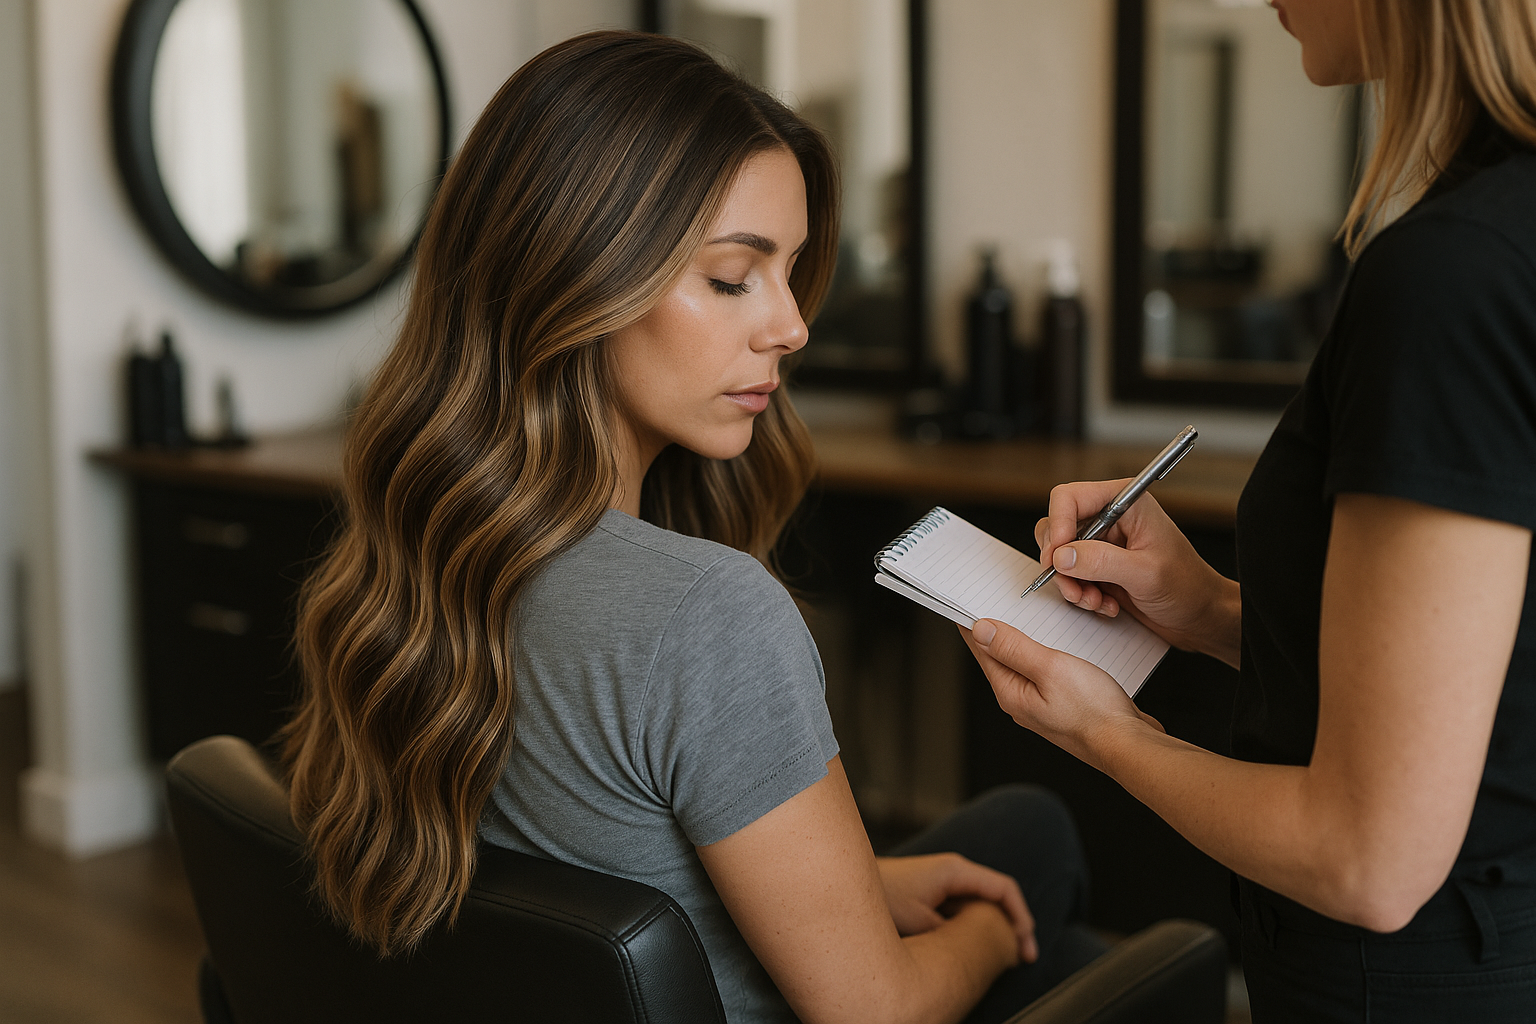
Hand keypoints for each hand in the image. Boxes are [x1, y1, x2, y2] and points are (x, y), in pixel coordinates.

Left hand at [876, 852, 1037, 962]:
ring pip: (982, 905)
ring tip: (1005, 958)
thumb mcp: (919, 920)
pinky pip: (966, 909)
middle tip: (1022, 958)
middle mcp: (954, 872)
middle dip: (1013, 926)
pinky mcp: (935, 893)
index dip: (1021, 917)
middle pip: (998, 897)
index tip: (1025, 945)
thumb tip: (978, 948)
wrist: (847, 883)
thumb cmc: (880, 895)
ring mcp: (945, 882)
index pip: (1004, 889)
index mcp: (956, 871)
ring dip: (995, 929)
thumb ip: (952, 932)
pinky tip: (976, 949)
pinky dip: (976, 928)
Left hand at [961, 618, 1164, 765]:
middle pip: (1000, 656)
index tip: (966, 601)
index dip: (972, 623)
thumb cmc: (1094, 712)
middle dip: (997, 628)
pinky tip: (1057, 640)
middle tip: (994, 600)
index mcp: (1011, 692)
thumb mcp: (1050, 668)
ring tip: (1025, 614)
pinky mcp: (1061, 703)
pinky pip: (1045, 672)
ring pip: (1024, 663)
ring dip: (1024, 638)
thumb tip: (982, 630)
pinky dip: (1045, 652)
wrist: (1127, 744)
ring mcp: (1041, 703)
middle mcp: (1021, 700)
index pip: (981, 650)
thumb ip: (1014, 648)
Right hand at [1036, 480, 1239, 665]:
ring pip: (1059, 554)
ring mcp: (1102, 543)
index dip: (1058, 525)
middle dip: (1061, 562)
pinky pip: (1069, 575)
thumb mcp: (1146, 574)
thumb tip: (1063, 556)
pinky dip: (1079, 593)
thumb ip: (1102, 561)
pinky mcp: (1098, 566)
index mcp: (1126, 502)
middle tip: (1074, 586)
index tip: (1059, 557)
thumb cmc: (1187, 587)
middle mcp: (1110, 517)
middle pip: (1057, 526)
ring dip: (1069, 582)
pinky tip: (1104, 604)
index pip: (1070, 498)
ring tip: (1094, 600)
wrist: (1199, 616)